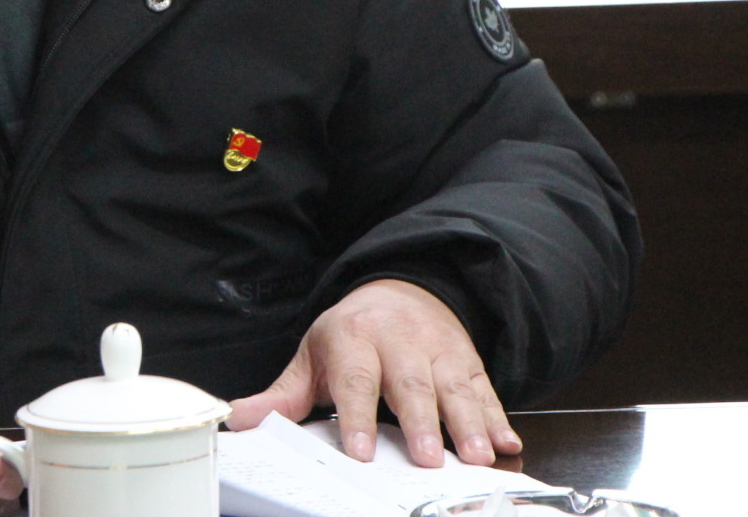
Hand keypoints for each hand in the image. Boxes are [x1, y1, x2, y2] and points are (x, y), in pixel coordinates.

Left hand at [225, 279, 521, 467]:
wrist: (402, 288)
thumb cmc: (352, 334)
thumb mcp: (313, 356)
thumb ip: (282, 395)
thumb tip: (240, 419)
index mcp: (354, 339)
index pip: (355, 379)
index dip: (357, 415)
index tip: (360, 451)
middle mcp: (399, 342)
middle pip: (411, 383)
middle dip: (421, 422)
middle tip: (427, 459)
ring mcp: (438, 350)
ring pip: (455, 387)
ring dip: (468, 423)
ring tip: (478, 457)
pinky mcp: (469, 361)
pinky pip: (486, 389)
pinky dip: (498, 417)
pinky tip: (507, 443)